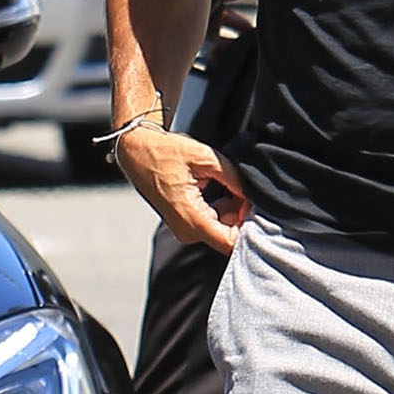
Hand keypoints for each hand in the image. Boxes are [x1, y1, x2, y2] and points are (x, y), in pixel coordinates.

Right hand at [117, 129, 251, 252]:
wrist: (136, 151)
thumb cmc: (163, 152)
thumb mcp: (205, 158)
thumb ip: (234, 178)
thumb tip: (254, 194)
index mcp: (191, 219)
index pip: (231, 243)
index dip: (250, 227)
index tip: (257, 206)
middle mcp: (187, 231)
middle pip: (229, 237)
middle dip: (244, 217)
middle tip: (248, 192)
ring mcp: (185, 229)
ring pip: (223, 231)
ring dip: (234, 212)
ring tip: (234, 188)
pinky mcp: (185, 223)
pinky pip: (213, 224)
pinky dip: (224, 210)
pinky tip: (224, 191)